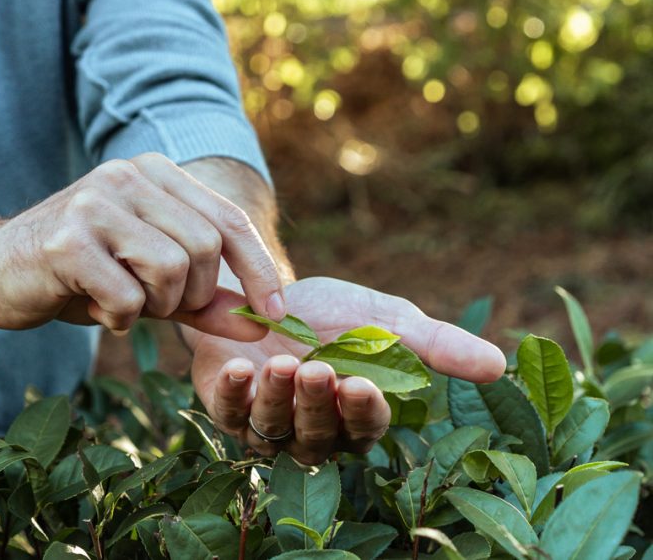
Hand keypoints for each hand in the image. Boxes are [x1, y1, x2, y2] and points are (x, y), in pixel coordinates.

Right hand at [0, 153, 284, 335]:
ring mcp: (94, 203)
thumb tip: (262, 325)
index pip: (228, 219)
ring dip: (152, 306)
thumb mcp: (150, 286)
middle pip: (204, 247)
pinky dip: (118, 318)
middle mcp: (126, 175)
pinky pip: (126, 296)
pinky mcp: (67, 239)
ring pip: (170, 270)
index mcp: (153, 173)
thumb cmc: (76, 276)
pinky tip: (92, 307)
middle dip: (191, 295)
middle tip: (155, 306)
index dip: (259, 269)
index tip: (277, 314)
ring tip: (119, 302)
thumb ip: (205, 300)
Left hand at [188, 277, 506, 460]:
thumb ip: (436, 345)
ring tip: (280, 363)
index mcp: (355, 416)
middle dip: (318, 404)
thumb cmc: (333, 313)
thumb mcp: (388, 320)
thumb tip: (499, 363)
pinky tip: (241, 367)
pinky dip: (232, 394)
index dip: (364, 411)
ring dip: (277, 398)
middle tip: (318, 371)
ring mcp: (265, 424)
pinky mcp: (226, 406)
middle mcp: (311, 431)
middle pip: (318, 435)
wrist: (266, 290)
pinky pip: (227, 413)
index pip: (365, 428)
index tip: (361, 383)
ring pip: (272, 430)